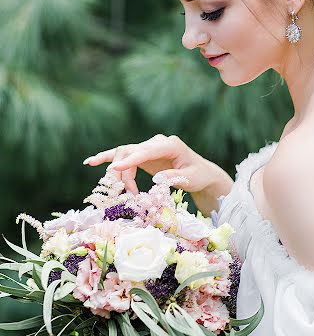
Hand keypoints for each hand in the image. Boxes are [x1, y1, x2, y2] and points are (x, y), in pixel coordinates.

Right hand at [83, 134, 227, 196]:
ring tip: (122, 191)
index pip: (145, 151)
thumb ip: (173, 176)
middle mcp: (156, 142)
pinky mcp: (142, 154)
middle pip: (130, 152)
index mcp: (170, 144)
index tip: (115, 168)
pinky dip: (107, 157)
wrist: (201, 172)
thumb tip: (155, 179)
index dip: (130, 160)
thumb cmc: (197, 175)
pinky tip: (90, 162)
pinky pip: (123, 154)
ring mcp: (148, 146)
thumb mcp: (190, 178)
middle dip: (124, 173)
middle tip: (127, 194)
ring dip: (119, 174)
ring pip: (124, 154)